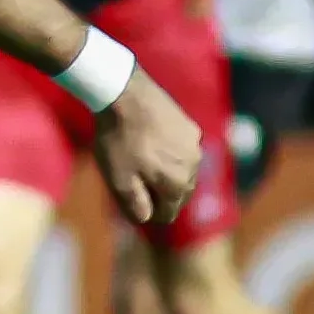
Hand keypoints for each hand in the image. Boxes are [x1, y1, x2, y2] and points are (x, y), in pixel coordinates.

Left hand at [89, 68, 205, 229]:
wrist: (124, 94)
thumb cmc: (118, 140)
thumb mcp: (119, 179)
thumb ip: (135, 204)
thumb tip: (146, 219)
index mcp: (178, 183)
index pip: (168, 212)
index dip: (149, 212)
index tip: (131, 202)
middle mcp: (194, 166)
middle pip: (178, 193)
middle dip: (159, 194)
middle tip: (133, 183)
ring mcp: (195, 145)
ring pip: (182, 171)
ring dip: (166, 173)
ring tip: (140, 163)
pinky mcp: (190, 126)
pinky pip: (182, 150)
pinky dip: (169, 153)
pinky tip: (150, 144)